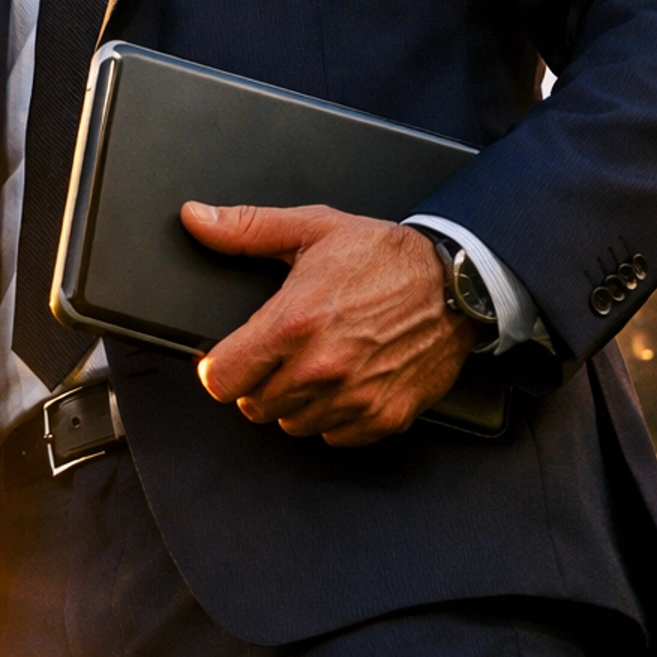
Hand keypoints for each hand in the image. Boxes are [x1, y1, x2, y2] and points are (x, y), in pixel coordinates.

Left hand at [182, 202, 478, 447]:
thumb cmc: (388, 257)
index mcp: (294, 322)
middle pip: (253, 406)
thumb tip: (198, 220)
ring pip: (292, 424)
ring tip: (318, 364)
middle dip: (259, 383)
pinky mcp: (383, 416)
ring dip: (296, 402)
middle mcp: (321, 367)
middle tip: (282, 355)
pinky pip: (334, 436)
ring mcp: (353, 397)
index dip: (220, 368)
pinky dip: (334, 417)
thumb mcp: (313, 229)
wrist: (458, 282)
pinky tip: (346, 382)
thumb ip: (247, 229)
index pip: (221, 379)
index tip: (232, 358)